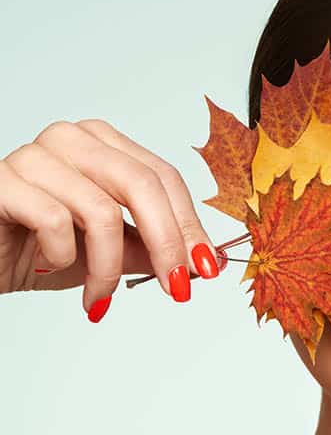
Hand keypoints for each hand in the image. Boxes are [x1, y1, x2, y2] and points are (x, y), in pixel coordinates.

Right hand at [0, 119, 224, 320]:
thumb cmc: (35, 249)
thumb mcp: (107, 252)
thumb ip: (150, 248)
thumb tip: (201, 262)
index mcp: (103, 145)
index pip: (163, 177)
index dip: (191, 224)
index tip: (206, 268)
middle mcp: (72, 139)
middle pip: (143, 184)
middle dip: (168, 243)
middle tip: (177, 286)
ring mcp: (34, 155)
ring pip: (100, 210)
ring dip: (108, 266)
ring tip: (98, 295)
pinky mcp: (1, 181)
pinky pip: (53, 220)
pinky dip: (63, 257)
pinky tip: (50, 267)